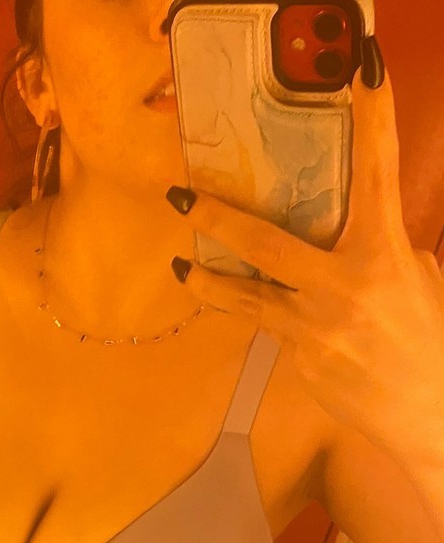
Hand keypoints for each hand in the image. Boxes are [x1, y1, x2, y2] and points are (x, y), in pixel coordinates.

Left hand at [167, 61, 443, 471]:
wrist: (427, 413)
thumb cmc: (427, 340)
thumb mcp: (416, 279)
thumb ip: (382, 250)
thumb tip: (348, 234)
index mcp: (384, 254)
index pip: (379, 172)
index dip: (373, 119)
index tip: (364, 72)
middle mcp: (343, 288)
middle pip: (267, 246)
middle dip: (220, 220)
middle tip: (184, 199)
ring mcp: (316, 329)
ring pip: (249, 299)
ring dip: (211, 283)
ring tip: (180, 271)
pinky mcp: (301, 361)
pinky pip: (275, 329)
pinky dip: (269, 318)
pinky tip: (267, 317)